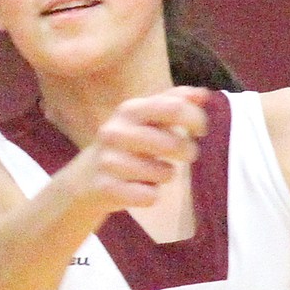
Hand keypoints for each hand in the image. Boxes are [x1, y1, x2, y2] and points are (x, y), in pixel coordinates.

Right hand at [76, 87, 208, 210]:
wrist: (85, 178)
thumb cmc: (127, 144)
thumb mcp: (146, 118)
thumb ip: (174, 102)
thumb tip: (203, 94)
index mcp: (130, 110)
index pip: (174, 108)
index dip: (196, 119)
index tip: (200, 130)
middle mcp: (116, 132)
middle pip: (173, 143)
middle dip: (188, 151)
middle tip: (185, 154)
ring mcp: (109, 161)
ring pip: (165, 173)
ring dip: (166, 175)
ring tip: (153, 172)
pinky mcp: (107, 188)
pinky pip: (150, 196)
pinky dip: (151, 195)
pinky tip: (139, 188)